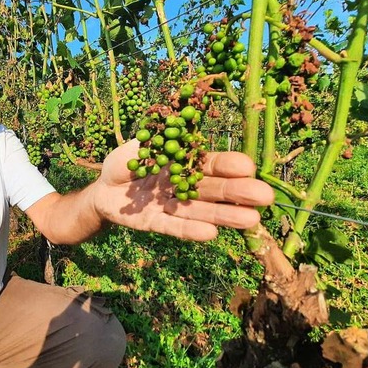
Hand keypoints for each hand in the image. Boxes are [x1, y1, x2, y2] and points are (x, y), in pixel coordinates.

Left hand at [92, 139, 274, 240]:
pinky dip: (191, 231)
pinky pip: (175, 228)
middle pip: (214, 190)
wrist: (101, 192)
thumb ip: (153, 144)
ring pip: (201, 211)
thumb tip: (174, 134)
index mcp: (183, 162)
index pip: (211, 164)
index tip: (248, 167)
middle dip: (239, 193)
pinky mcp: (156, 224)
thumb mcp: (134, 149)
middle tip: (266, 197)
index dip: (229, 166)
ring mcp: (172, 206)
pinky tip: (210, 234)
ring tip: (251, 220)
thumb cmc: (123, 164)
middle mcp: (183, 186)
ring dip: (225, 216)